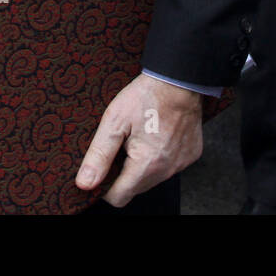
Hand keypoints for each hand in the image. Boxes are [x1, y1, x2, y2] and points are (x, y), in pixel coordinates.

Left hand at [76, 73, 202, 207]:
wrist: (179, 78)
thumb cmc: (146, 96)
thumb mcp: (114, 121)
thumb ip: (99, 155)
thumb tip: (85, 183)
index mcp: (146, 164)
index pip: (118, 197)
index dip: (105, 187)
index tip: (104, 166)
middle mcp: (167, 169)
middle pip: (136, 188)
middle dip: (125, 173)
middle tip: (123, 144)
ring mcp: (182, 163)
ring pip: (154, 178)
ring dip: (143, 166)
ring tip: (141, 138)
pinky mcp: (191, 154)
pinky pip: (170, 166)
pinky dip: (161, 157)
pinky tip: (157, 136)